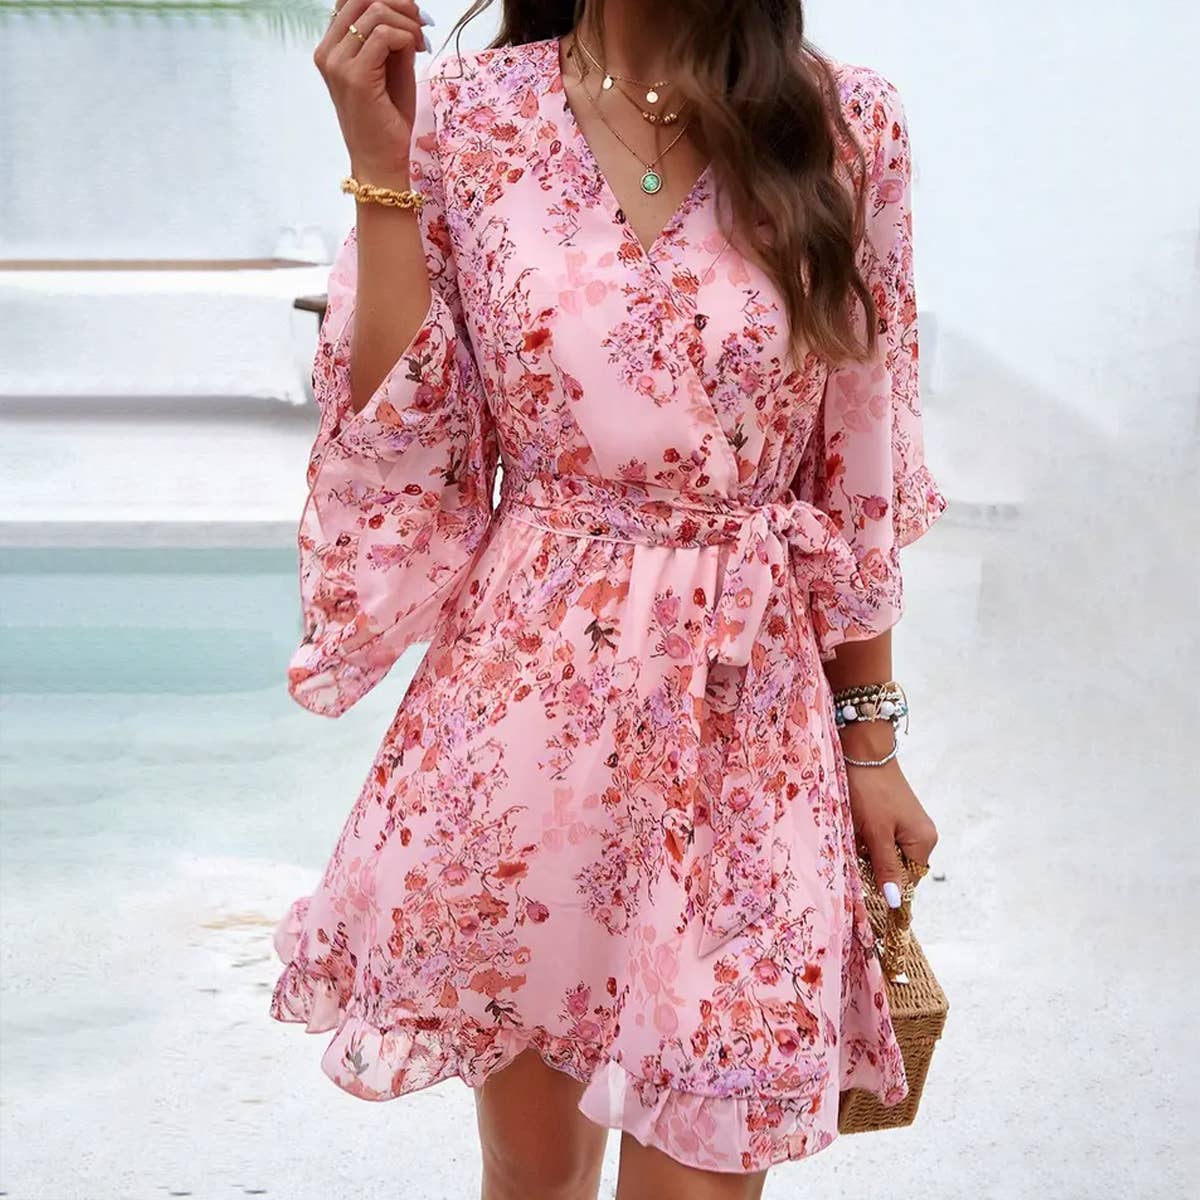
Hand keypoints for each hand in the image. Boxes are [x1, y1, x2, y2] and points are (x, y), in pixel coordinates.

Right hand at [315, 0, 431, 184]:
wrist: (381, 162)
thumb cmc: (387, 122)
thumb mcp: (390, 70)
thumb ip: (392, 39)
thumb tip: (407, 11)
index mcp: (331, 49)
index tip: (412, 16)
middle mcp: (328, 52)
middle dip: (399, 3)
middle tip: (421, 23)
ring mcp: (338, 64)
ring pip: (375, 11)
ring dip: (407, 22)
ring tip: (421, 42)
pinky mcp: (355, 76)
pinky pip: (385, 35)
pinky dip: (407, 36)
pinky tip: (417, 51)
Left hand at [841, 723, 937, 907]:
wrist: (863, 750)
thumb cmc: (870, 792)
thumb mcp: (875, 833)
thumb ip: (886, 868)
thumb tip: (897, 903)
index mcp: (923, 842)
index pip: (907, 882)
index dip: (886, 887)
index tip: (863, 887)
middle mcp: (921, 835)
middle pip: (896, 867)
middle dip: (873, 865)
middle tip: (855, 850)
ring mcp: (908, 824)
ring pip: (885, 852)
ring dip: (867, 850)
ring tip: (854, 833)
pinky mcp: (894, 814)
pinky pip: (880, 838)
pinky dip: (866, 837)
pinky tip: (855, 825)